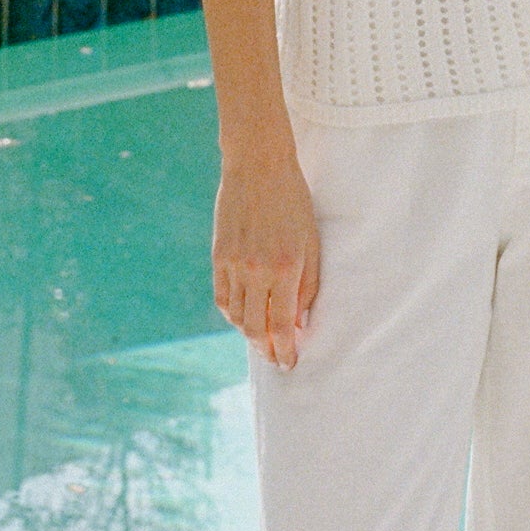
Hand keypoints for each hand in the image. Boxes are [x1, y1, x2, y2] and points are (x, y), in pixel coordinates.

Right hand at [214, 152, 320, 369]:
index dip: (285, 351)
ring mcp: (233, 264)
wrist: (259, 167)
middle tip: (276, 358)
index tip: (289, 364)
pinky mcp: (218, 256)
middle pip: (256, 328)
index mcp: (286, 268)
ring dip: (250, 333)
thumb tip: (299, 324)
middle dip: (267, 349)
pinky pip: (222, 298)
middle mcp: (256, 271)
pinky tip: (243, 316)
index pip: (282, 327)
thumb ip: (307, 287)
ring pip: (237, 316)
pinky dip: (232, 314)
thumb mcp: (311, 243)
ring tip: (262, 338)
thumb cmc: (293, 203)